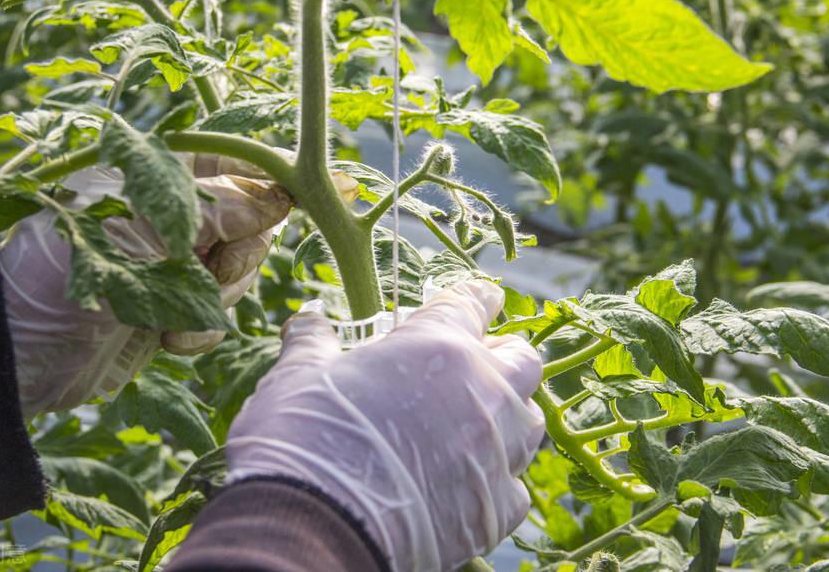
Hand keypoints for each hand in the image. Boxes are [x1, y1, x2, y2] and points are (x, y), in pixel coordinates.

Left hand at [0, 154, 291, 417]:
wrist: (17, 349)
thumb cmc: (63, 267)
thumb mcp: (144, 227)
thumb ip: (219, 208)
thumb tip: (282, 195)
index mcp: (160, 172)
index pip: (239, 160)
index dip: (278, 177)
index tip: (318, 194)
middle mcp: (173, 210)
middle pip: (255, 220)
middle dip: (239, 256)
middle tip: (208, 272)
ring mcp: (176, 258)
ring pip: (242, 269)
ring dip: (216, 298)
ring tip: (168, 314)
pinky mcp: (176, 305)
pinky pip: (221, 312)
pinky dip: (200, 329)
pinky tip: (163, 338)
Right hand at [226, 281, 544, 571]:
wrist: (314, 529)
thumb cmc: (306, 437)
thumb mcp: (298, 375)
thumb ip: (313, 342)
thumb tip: (307, 320)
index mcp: (438, 345)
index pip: (472, 304)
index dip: (476, 299)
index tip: (482, 299)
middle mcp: (482, 391)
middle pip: (522, 360)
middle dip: (504, 357)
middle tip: (478, 364)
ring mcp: (496, 451)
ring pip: (529, 421)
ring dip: (508, 417)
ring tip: (478, 423)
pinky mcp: (497, 508)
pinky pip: (516, 486)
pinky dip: (497, 480)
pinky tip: (470, 483)